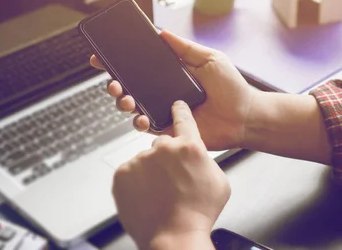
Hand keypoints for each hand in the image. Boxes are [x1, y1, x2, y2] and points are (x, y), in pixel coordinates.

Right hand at [90, 29, 254, 150]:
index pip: (137, 65)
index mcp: (169, 73)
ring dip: (121, 102)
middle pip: (128, 85)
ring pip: (131, 106)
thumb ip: (185, 48)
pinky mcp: (167, 129)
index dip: (117, 61)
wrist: (245, 117)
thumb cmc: (231, 87)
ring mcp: (163, 110)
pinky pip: (145, 126)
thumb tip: (161, 32)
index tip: (101, 56)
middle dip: (113, 83)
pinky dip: (138, 122)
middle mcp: (162, 91)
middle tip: (112, 81)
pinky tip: (140, 118)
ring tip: (125, 99)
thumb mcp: (209, 59)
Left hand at [112, 101, 229, 249]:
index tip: (176, 105)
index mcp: (189, 146)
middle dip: (166, 158)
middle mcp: (163, 147)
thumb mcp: (219, 182)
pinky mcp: (122, 173)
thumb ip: (206, 161)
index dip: (180, 111)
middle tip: (172, 181)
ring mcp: (140, 159)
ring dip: (151, 172)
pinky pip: (130, 172)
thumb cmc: (199, 213)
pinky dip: (136, 182)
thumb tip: (197, 156)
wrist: (174, 237)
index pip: (183, 118)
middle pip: (162, 143)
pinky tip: (147, 197)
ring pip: (145, 160)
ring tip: (159, 194)